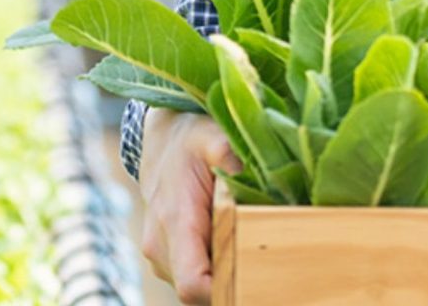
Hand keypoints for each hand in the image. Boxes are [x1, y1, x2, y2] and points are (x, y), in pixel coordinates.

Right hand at [137, 107, 240, 304]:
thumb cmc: (191, 140)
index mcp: (174, 221)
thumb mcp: (212, 137)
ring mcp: (162, 257)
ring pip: (199, 286)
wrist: (162, 142)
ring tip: (249, 241)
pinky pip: (196, 278)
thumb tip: (257, 175)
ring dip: (225, 273)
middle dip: (234, 280)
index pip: (192, 283)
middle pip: (200, 292)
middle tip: (266, 258)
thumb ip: (230, 156)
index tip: (256, 275)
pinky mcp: (168, 259)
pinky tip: (235, 241)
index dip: (224, 291)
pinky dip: (217, 267)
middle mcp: (161, 247)